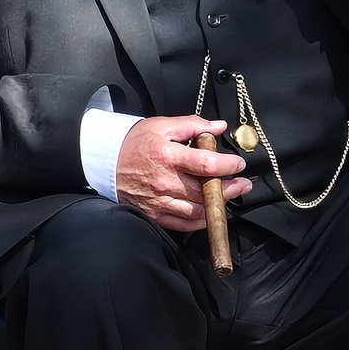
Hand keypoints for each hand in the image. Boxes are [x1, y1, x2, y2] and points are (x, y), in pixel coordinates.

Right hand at [115, 115, 250, 232]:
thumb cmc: (134, 143)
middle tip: (242, 184)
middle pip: (206, 192)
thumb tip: (218, 127)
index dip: (228, 165)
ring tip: (229, 196)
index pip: (207, 165)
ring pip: (197, 211)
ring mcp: (159, 201)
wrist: (105, 162)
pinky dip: (200, 221)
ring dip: (218, 206)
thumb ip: (193, 125)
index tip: (238, 163)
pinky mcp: (154, 214)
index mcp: (168, 156)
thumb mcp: (162, 126)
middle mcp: (165, 182)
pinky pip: (183, 224)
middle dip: (230, 188)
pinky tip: (209, 212)